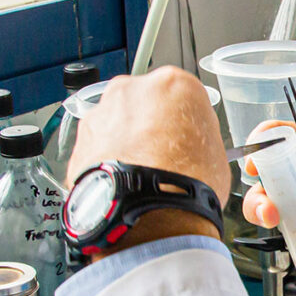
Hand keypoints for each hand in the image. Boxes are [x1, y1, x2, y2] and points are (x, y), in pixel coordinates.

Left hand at [67, 67, 230, 252]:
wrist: (151, 211)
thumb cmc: (186, 183)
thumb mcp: (216, 154)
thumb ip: (198, 137)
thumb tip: (193, 147)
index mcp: (172, 84)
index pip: (181, 96)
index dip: (184, 122)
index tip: (185, 138)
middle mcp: (132, 90)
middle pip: (142, 104)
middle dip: (148, 127)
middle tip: (162, 157)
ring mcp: (101, 113)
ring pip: (115, 124)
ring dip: (125, 144)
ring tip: (141, 175)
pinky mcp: (80, 141)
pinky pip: (97, 148)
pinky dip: (106, 162)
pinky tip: (122, 183)